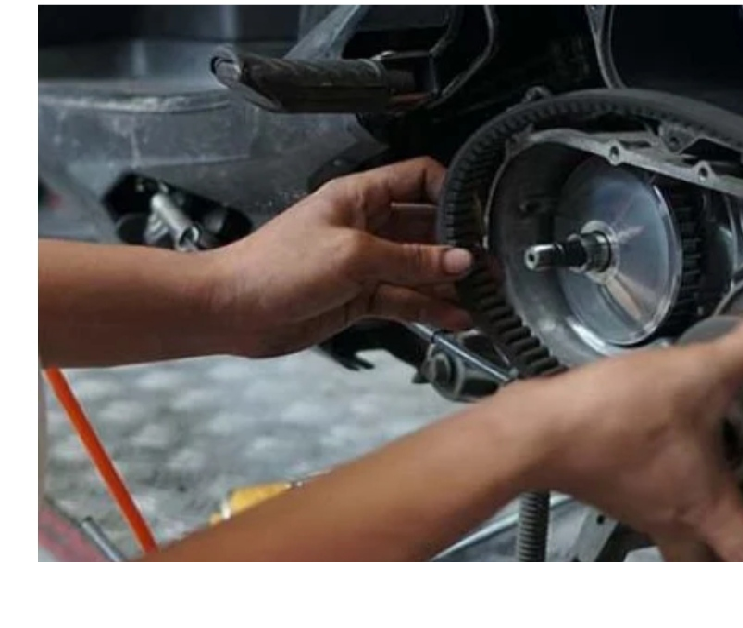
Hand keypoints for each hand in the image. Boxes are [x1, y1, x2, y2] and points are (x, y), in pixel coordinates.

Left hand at [203, 157, 475, 357]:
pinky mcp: (362, 297)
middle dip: (460, 247)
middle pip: (428, 229)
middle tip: (491, 266)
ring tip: (484, 297)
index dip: (451, 194)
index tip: (477, 218)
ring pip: (421, 269)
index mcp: (361, 196)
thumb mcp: (353, 255)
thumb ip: (411, 259)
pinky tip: (458, 316)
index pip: (420, 178)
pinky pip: (407, 299)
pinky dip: (432, 308)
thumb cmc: (275, 267)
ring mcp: (366, 263)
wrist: (233, 309)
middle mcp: (368, 225)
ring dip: (451, 283)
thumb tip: (460, 259)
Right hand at [505, 302, 742, 560]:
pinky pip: (662, 515)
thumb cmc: (606, 420)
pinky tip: (688, 463)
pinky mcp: (621, 493)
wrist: (535, 429)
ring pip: (690, 548)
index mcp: (708, 508)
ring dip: (717, 537)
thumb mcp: (699, 372)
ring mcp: (645, 512)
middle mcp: (676, 521)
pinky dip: (683, 503)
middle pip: (721, 570)